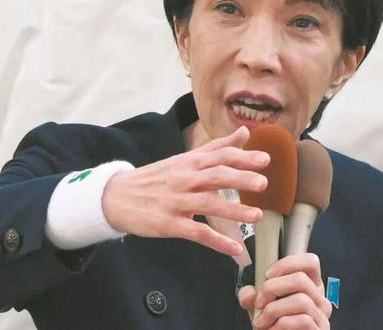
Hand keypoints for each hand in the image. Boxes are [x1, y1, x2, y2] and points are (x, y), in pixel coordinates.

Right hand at [101, 126, 268, 255]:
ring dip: (233, 210)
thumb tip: (244, 132)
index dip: (242, 156)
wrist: (116, 196)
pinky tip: (235, 249)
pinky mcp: (169, 224)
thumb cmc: (156, 178)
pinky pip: (196, 232)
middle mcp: (184, 179)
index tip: (265, 159)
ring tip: (256, 215)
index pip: (219, 156)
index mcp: (190, 162)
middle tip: (263, 183)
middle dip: (240, 179)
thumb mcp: (184, 159)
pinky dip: (217, 242)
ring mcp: (176, 202)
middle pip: (215, 176)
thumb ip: (216, 147)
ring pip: (207, 204)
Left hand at [238, 253, 331, 328]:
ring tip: (261, 321)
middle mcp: (319, 299)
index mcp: (310, 286)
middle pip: (301, 279)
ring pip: (301, 300)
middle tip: (259, 302)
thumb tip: (248, 294)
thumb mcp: (261, 305)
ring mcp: (321, 316)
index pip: (310, 262)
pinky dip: (280, 325)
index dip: (288, 264)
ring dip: (273, 310)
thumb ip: (253, 295)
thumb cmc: (272, 325)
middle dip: (272, 288)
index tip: (268, 275)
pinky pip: (302, 320)